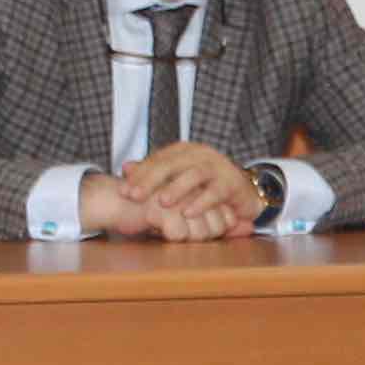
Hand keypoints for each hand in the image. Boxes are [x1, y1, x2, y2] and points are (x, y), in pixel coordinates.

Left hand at [91, 143, 257, 241]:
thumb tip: (125, 167)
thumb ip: (152, 173)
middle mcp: (199, 154)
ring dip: (177, 189)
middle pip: (171, 164)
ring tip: (162, 202)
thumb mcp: (176, 178)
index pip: (157, 159)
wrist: (241, 190)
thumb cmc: (203, 186)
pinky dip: (201, 203)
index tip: (124, 191)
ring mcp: (217, 166)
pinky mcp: (231, 182)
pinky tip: (188, 213)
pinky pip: (215, 192)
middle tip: (135, 196)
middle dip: (151, 181)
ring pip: (194, 174)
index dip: (139, 175)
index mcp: (183, 151)